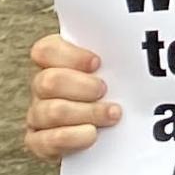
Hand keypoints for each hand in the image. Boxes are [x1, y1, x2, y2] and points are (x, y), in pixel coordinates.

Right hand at [25, 32, 118, 160]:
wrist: (122, 130)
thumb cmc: (118, 88)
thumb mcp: (116, 67)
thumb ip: (114, 54)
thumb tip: (135, 32)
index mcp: (55, 61)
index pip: (45, 50)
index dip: (70, 56)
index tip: (97, 63)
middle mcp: (42, 87)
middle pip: (48, 82)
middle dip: (83, 87)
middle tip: (105, 91)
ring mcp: (38, 115)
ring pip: (52, 112)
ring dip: (87, 113)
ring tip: (113, 114)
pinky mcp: (40, 143)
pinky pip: (47, 141)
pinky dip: (73, 138)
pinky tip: (92, 134)